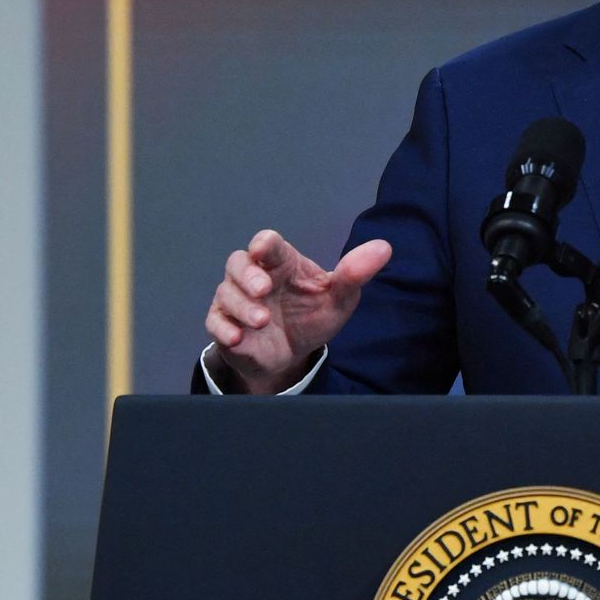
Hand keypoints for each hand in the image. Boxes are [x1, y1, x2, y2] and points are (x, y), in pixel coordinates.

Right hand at [204, 230, 391, 393]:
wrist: (293, 356)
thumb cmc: (312, 317)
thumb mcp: (339, 299)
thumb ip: (355, 274)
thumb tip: (384, 248)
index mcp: (282, 263)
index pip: (268, 244)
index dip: (264, 244)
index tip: (264, 249)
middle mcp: (254, 277)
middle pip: (238, 263)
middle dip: (247, 275)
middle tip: (263, 290)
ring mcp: (236, 300)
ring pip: (225, 293)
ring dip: (241, 306)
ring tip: (262, 321)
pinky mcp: (224, 325)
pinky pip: (214, 322)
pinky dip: (224, 329)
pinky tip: (238, 337)